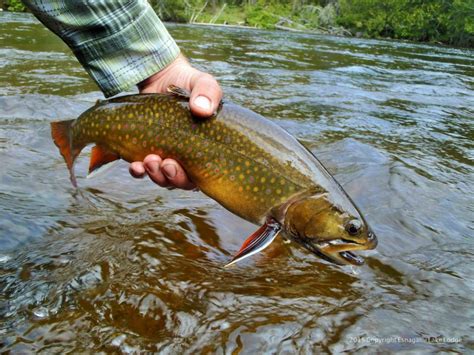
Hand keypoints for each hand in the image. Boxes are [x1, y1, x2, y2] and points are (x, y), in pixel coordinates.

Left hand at [129, 54, 222, 189]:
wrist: (163, 77)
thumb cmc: (189, 83)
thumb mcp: (203, 83)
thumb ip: (208, 92)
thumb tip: (202, 109)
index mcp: (206, 149)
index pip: (204, 176)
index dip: (193, 179)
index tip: (183, 167)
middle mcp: (188, 158)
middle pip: (181, 181)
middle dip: (172, 177)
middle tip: (165, 163)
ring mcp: (166, 156)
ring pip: (162, 178)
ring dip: (155, 175)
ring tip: (149, 161)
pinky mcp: (147, 151)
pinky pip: (143, 170)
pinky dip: (139, 171)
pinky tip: (135, 165)